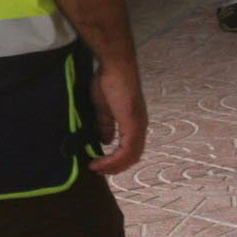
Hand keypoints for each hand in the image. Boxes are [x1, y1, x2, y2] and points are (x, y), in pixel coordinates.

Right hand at [87, 58, 148, 174]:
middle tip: (97, 170)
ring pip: (131, 157)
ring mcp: (138, 126)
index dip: (116, 159)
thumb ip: (105, 125)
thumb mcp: (104, 108)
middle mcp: (140, 127)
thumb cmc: (108, 81)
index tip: (98, 163)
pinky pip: (126, 150)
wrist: (115, 66)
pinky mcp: (133, 124)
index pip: (130, 149)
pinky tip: (99, 161)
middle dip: (115, 167)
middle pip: (132, 157)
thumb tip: (104, 141)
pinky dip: (113, 160)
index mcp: (134, 122)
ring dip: (113, 166)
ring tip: (96, 168)